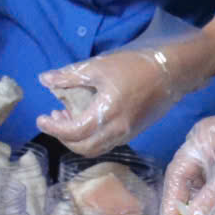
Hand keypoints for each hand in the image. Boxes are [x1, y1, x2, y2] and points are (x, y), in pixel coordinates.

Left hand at [36, 31, 214, 156]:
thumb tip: (44, 80)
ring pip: (95, 149)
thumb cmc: (134, 66)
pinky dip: (91, 137)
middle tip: (53, 117)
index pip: (73, 132)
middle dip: (63, 137)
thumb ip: (69, 76)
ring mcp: (127, 134)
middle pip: (83, 147)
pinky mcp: (133, 132)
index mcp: (106, 114)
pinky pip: (107, 143)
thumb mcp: (98, 67)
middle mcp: (117, 130)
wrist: (173, 71)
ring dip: (77, 139)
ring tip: (67, 117)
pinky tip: (87, 117)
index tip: (41, 117)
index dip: (53, 128)